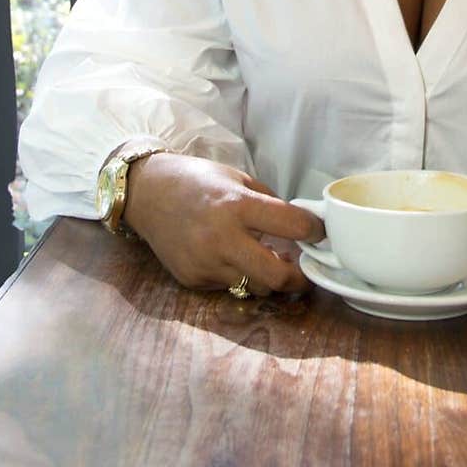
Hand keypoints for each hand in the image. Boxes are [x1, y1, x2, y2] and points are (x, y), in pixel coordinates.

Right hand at [123, 154, 325, 295]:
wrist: (147, 193)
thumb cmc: (198, 180)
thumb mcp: (238, 179)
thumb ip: (270, 203)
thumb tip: (301, 224)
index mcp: (237, 205)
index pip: (292, 225)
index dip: (314, 230)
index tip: (320, 232)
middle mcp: (221, 239)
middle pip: (276, 276)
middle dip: (299, 278)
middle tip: (305, 271)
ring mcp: (205, 263)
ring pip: (254, 286)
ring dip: (268, 277)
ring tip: (269, 261)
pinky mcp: (192, 279)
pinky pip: (228, 285)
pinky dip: (238, 274)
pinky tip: (232, 257)